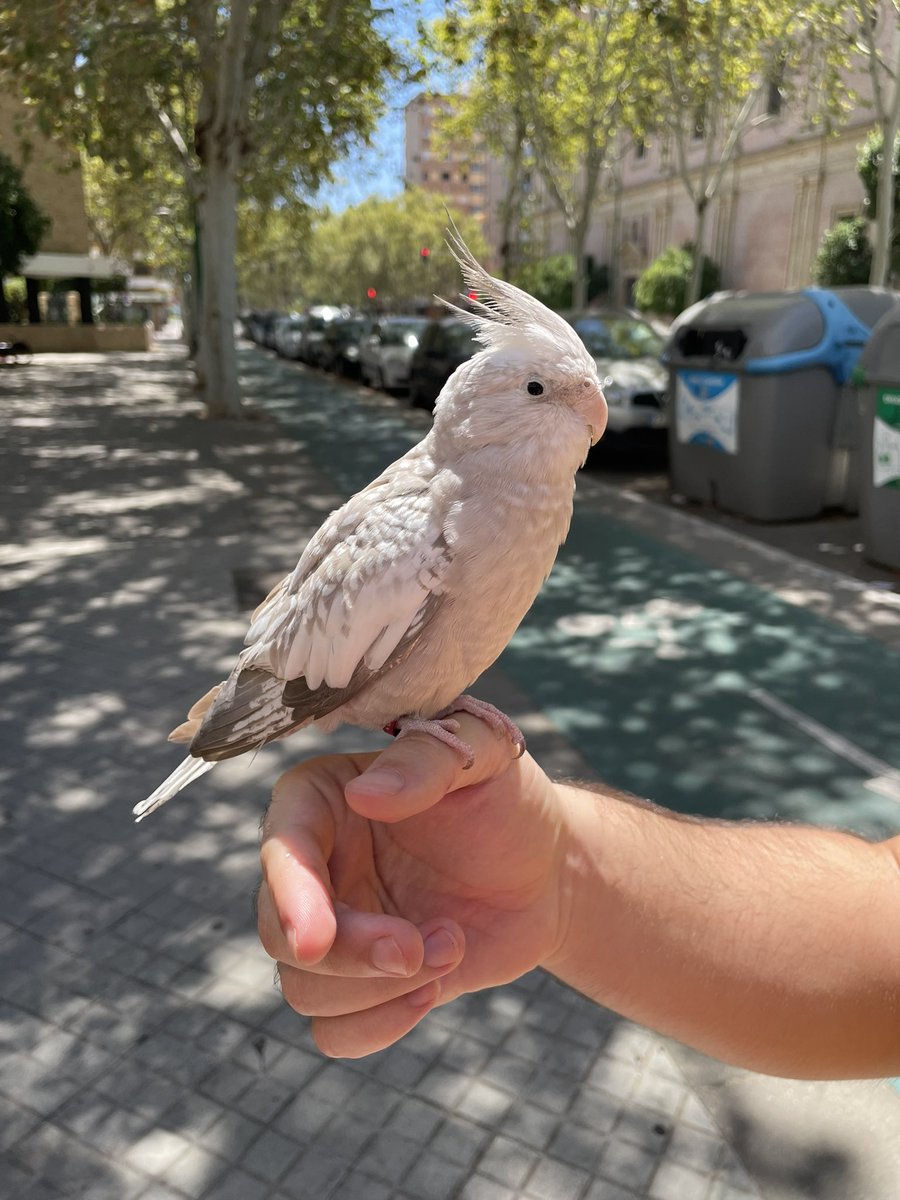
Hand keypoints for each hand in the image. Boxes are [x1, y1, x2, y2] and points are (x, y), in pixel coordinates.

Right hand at [257, 714, 567, 1056]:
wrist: (546, 870)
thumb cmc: (506, 799)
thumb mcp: (484, 754)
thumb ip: (428, 761)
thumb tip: (365, 795)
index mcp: (321, 799)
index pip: (280, 848)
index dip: (290, 896)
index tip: (317, 939)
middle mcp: (312, 866)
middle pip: (280, 933)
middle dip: (351, 955)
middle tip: (421, 947)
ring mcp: (333, 928)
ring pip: (303, 988)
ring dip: (381, 987)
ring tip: (450, 945)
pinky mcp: (359, 982)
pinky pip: (333, 1031)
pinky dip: (378, 1026)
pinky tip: (436, 986)